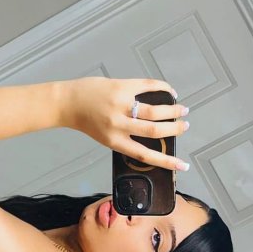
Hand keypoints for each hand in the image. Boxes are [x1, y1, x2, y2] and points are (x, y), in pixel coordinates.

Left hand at [59, 77, 189, 170]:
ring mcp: (120, 104)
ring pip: (154, 109)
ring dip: (172, 109)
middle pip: (154, 131)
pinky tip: (170, 91)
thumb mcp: (106, 136)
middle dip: (174, 129)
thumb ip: (126, 138)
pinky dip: (162, 88)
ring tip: (182, 109)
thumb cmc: (87, 121)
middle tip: (184, 126)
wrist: (69, 102)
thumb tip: (152, 135)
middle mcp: (119, 125)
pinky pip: (148, 86)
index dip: (166, 162)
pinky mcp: (121, 86)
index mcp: (115, 142)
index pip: (145, 155)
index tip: (182, 165)